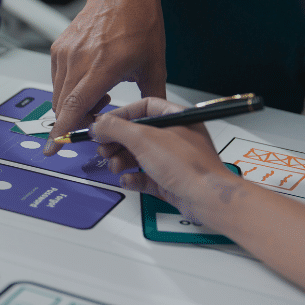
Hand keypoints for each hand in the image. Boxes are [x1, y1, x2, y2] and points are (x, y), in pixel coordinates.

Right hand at [43, 0, 166, 155]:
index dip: (63, 132)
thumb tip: (154, 122)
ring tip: (99, 95)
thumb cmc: (139, 22)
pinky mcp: (58, 49)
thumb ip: (152, 99)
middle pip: (63, 107)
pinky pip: (57, 80)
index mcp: (102, 68)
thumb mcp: (154, 65)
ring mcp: (65, 54)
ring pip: (59, 95)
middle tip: (96, 121)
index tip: (53, 148)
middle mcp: (78, 61)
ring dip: (74, 106)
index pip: (74, 108)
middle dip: (76, 122)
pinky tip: (89, 82)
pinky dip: (69, 90)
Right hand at [89, 98, 240, 220]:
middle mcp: (175, 136)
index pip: (144, 107)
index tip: (103, 124)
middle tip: (104, 149)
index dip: (121, 115)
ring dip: (122, 161)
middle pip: (137, 134)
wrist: (206, 197)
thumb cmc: (189, 165)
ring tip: (115, 167)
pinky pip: (145, 176)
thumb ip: (116, 129)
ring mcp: (173, 160)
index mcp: (176, 117)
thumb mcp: (144, 139)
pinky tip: (128, 180)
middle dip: (117, 142)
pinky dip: (133, 178)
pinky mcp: (170, 180)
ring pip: (139, 156)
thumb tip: (98, 124)